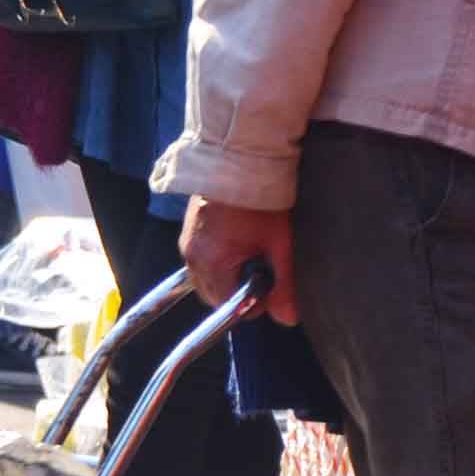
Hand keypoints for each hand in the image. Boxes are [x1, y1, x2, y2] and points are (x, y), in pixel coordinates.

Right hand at [177, 197, 297, 323]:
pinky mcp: (187, 228)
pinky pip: (199, 259)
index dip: (254, 302)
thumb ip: (285, 284)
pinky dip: (217, 259)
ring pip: (205, 277)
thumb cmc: (261, 200)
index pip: (229, 306)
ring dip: (226, 275)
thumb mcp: (280, 243)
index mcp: (211, 262)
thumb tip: (287, 318)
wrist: (240, 157)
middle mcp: (192, 255)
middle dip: (236, 291)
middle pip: (213, 295)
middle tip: (261, 269)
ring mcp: (186, 241)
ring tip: (250, 252)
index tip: (270, 282)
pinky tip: (237, 241)